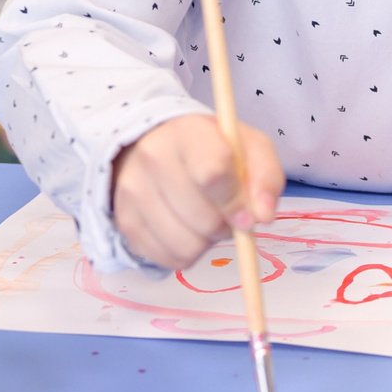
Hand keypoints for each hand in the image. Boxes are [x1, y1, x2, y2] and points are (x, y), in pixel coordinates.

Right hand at [111, 113, 283, 270]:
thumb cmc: (218, 151)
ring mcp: (132, 191)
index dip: (236, 202)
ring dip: (207, 241)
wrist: (165, 151)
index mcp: (188, 132)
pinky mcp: (126, 222)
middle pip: (203, 218)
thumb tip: (262, 216)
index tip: (249, 214)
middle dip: (226, 225)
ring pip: (186, 245)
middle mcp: (152, 157)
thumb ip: (265, 178)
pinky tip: (188, 228)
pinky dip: (187, 253)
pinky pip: (169, 259)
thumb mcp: (253, 150)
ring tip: (206, 217)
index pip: (212, 173)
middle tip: (227, 211)